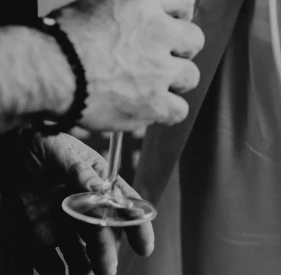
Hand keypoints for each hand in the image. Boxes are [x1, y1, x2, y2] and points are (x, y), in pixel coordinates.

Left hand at [9, 131, 152, 274]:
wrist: (9, 149)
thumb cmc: (40, 140)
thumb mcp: (59, 149)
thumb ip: (78, 169)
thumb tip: (100, 188)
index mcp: (97, 179)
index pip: (123, 202)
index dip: (136, 223)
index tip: (144, 244)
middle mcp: (85, 204)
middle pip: (102, 232)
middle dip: (107, 252)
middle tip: (107, 269)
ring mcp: (65, 221)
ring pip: (81, 250)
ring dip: (86, 265)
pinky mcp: (42, 234)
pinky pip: (50, 259)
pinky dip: (55, 270)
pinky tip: (59, 273)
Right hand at [56, 0, 202, 130]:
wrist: (48, 69)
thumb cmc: (62, 35)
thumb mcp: (99, 1)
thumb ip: (131, 9)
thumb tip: (144, 19)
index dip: (178, 12)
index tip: (170, 22)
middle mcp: (159, 30)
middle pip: (195, 39)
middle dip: (179, 48)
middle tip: (160, 56)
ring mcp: (159, 68)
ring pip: (191, 76)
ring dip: (174, 80)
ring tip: (151, 83)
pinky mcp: (153, 103)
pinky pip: (179, 110)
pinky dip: (166, 110)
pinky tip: (150, 106)